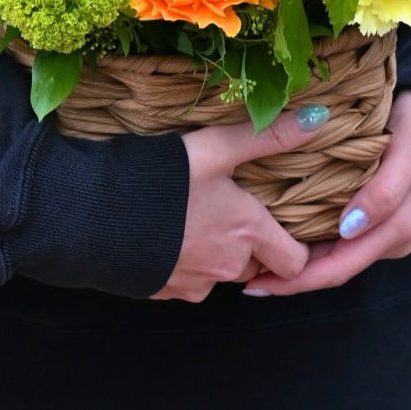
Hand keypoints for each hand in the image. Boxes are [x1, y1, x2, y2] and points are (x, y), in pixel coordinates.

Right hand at [152, 110, 322, 301]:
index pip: (294, 262)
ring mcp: (192, 283)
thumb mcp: (214, 148)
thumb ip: (266, 135)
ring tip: (196, 219)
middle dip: (251, 247)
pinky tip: (166, 234)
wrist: (90, 214)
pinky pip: (186, 282)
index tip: (288, 230)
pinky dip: (184, 263)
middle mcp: (226, 266)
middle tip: (234, 213)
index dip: (296, 248)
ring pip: (219, 275)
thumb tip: (319, 119)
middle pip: (255, 266)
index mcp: (247, 232)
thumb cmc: (159, 179)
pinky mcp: (161, 290)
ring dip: (216, 255)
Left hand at [241, 89, 410, 297]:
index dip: (300, 280)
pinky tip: (275, 241)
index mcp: (398, 229)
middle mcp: (388, 239)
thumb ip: (385, 190)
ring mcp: (379, 232)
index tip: (259, 283)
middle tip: (248, 284)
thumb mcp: (410, 151)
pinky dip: (306, 245)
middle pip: (333, 270)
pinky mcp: (369, 220)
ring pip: (331, 258)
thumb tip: (350, 227)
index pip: (341, 267)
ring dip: (295, 266)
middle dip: (291, 280)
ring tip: (254, 267)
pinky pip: (334, 240)